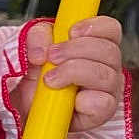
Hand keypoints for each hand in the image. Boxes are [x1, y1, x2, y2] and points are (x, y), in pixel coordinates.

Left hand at [14, 16, 123, 134]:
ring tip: (49, 80)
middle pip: (109, 50)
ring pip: (105, 75)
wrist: (28, 108)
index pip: (111, 29)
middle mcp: (108, 66)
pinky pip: (104, 103)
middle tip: (51, 57)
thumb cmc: (38, 76)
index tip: (71, 32)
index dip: (95, 26)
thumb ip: (38, 37)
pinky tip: (70, 101)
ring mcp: (109, 90)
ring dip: (73, 73)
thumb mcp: (33, 49)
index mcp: (96, 46)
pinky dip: (84, 100)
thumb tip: (42, 50)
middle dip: (74, 50)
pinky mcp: (102, 112)